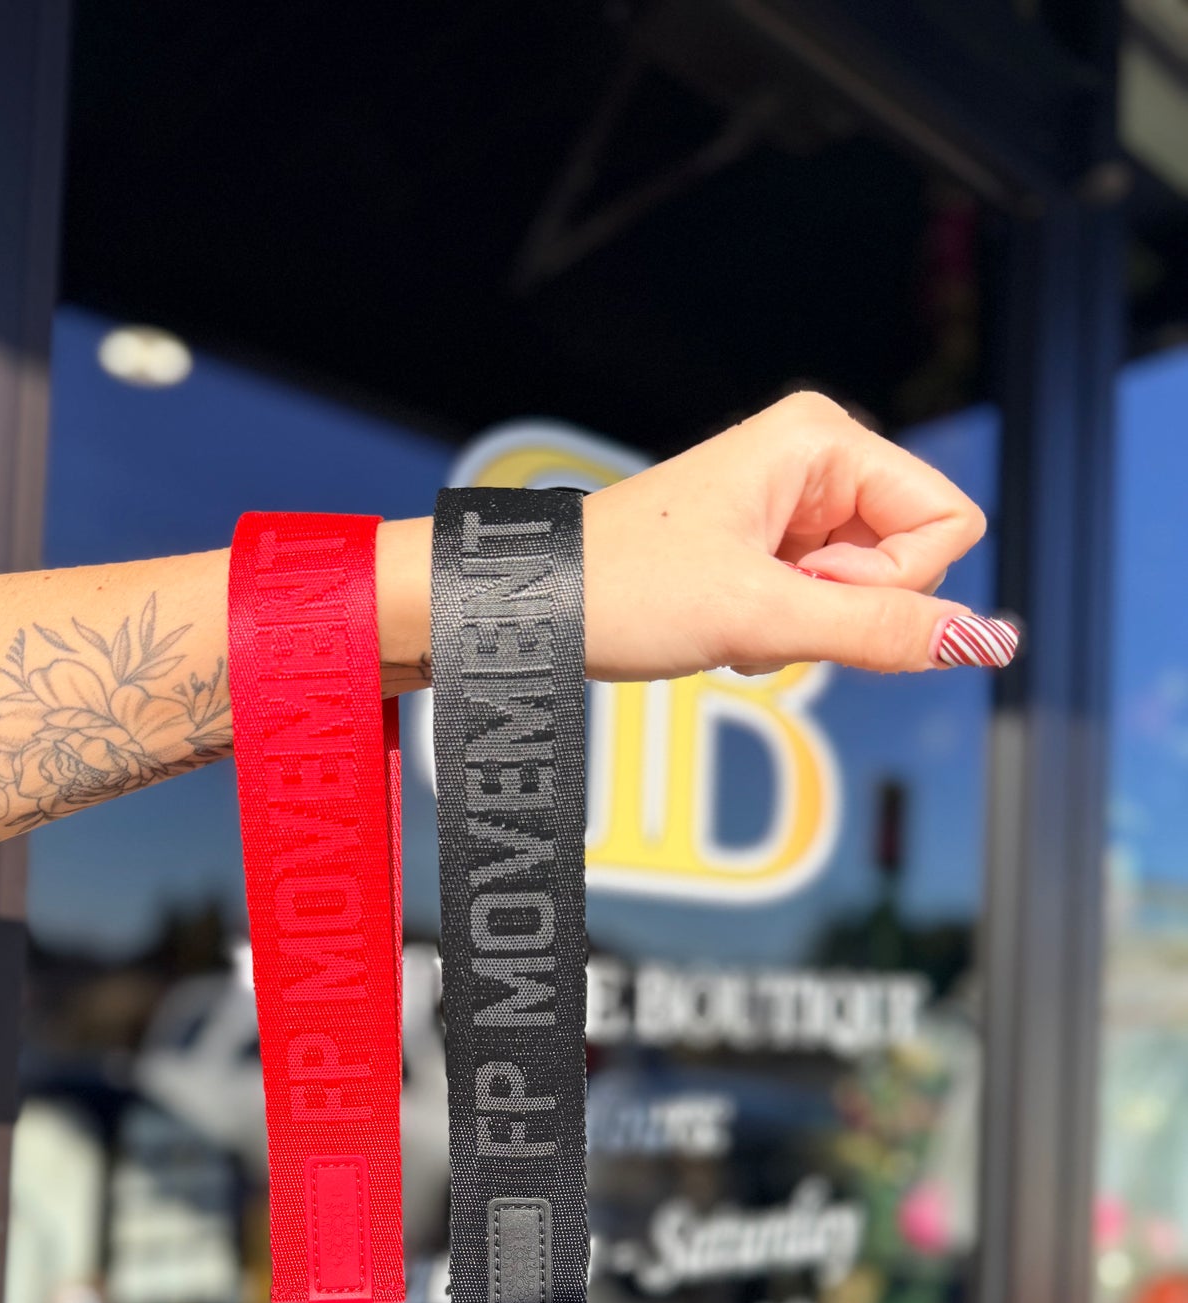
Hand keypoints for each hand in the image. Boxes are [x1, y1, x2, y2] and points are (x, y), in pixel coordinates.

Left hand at [583, 390, 1013, 677]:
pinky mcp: (768, 544)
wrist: (538, 607)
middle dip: (846, 606)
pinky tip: (728, 625)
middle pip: (910, 557)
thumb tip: (986, 641)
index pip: (947, 521)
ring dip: (810, 626)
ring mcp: (791, 502)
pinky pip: (822, 601)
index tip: (808, 589)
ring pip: (865, 590)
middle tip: (764, 605)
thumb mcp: (763, 617)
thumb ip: (880, 630)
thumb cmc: (628, 590)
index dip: (896, 582)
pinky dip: (784, 632)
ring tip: (736, 615)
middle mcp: (815, 458)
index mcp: (823, 439)